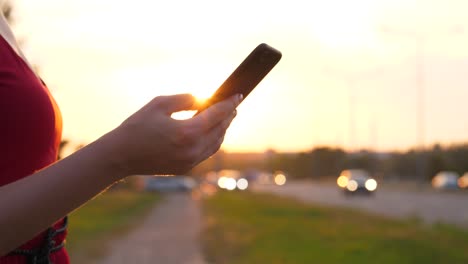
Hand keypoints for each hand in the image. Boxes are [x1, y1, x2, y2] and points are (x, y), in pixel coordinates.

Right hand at [105, 93, 241, 176]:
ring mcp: (190, 161)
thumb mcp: (160, 104)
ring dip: (222, 130)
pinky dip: (212, 141)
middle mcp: (193, 149)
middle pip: (220, 130)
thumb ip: (185, 99)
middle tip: (233, 105)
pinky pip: (206, 153)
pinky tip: (211, 133)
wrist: (120, 156)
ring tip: (225, 118)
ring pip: (216, 144)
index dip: (229, 103)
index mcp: (188, 132)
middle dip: (228, 116)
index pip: (218, 115)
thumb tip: (203, 100)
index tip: (238, 95)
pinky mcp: (185, 168)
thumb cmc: (137, 126)